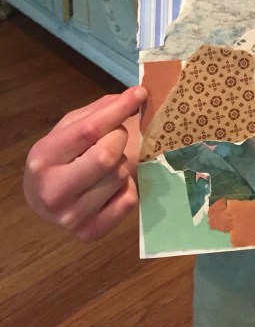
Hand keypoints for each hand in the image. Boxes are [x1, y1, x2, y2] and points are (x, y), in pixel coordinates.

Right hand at [24, 87, 145, 241]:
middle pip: (107, 156)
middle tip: (116, 135)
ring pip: (120, 176)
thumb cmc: (63, 156)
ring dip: (123, 163)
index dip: (118, 109)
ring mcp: (71, 217)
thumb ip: (98, 112)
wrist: (45, 199)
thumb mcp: (69, 128)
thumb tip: (136, 96)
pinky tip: (111, 186)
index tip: (139, 93)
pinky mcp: (91, 233)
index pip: (89, 130)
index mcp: (43, 158)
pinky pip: (129, 200)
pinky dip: (127, 187)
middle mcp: (53, 192)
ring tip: (108, 164)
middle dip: (119, 138)